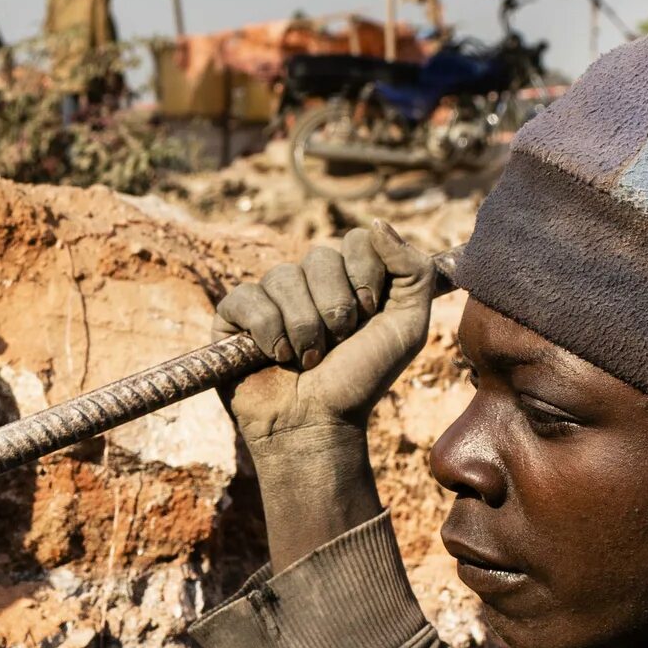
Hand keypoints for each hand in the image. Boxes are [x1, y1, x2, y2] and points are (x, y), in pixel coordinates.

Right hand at [217, 223, 439, 447]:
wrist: (318, 424)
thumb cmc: (362, 380)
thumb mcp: (408, 326)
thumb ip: (413, 271)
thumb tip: (375, 222)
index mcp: (349, 279)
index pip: (355, 240)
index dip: (364, 276)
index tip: (369, 314)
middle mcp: (309, 283)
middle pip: (319, 256)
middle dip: (335, 308)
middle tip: (338, 344)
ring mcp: (269, 297)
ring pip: (283, 277)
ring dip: (304, 328)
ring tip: (307, 359)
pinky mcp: (233, 316)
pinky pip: (247, 297)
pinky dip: (267, 331)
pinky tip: (274, 357)